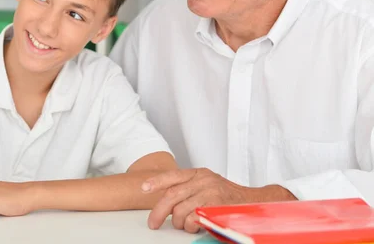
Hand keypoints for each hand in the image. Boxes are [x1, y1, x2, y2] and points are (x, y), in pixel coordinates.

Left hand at [141, 168, 295, 232]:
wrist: (256, 203)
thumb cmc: (230, 197)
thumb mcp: (208, 186)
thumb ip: (190, 189)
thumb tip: (167, 202)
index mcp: (199, 174)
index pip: (172, 176)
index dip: (156, 182)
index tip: (143, 188)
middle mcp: (203, 179)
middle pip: (172, 195)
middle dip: (159, 211)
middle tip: (153, 223)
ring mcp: (210, 191)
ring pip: (181, 209)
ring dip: (179, 222)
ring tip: (184, 226)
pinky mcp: (216, 205)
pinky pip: (194, 217)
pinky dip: (191, 225)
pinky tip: (195, 226)